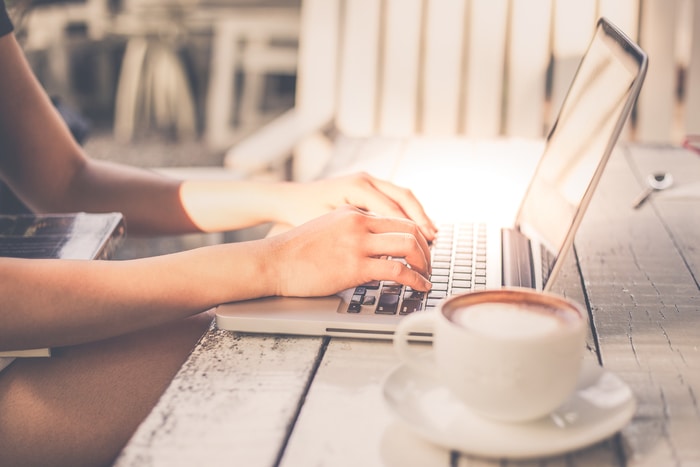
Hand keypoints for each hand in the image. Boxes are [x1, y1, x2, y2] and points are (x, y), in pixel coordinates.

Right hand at [265, 206, 431, 296]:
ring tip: (426, 277)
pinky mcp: (355, 266)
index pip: (397, 218)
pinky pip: (397, 271)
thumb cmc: (294, 252)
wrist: (273, 261)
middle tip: (429, 265)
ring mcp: (358, 244)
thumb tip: (371, 247)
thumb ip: (350, 232)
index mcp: (353, 213)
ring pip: (408, 246)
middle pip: (409, 228)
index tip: (422, 249)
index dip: (416, 235)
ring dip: (424, 263)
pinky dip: (415, 280)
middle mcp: (359, 223)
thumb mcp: (327, 228)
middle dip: (426, 249)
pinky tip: (419, 286)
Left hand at [276, 173, 437, 241]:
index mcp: (356, 187)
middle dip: (420, 220)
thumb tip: (382, 253)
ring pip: (402, 195)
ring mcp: (367, 180)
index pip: (392, 209)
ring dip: (417, 215)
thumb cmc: (302, 214)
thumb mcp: (328, 228)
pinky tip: (415, 227)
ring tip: (431, 234)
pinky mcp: (367, 187)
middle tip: (433, 240)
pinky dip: (407, 212)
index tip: (421, 246)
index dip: (409, 229)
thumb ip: (356, 237)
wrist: (289, 200)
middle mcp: (365, 179)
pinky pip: (394, 197)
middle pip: (403, 197)